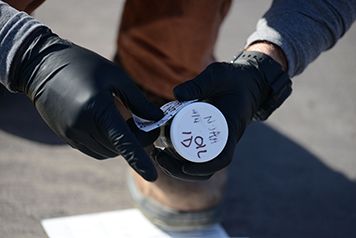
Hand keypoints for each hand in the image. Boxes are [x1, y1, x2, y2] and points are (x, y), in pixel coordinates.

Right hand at [11, 27, 162, 180]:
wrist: (41, 66)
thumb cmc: (84, 65)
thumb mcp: (116, 77)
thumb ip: (138, 101)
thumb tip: (157, 118)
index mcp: (98, 108)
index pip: (123, 141)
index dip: (139, 160)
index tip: (152, 176)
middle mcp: (83, 125)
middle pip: (118, 147)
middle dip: (135, 141)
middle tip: (141, 122)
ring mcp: (72, 133)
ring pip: (106, 152)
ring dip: (120, 144)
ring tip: (123, 121)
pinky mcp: (66, 136)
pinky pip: (93, 150)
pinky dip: (107, 145)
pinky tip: (107, 127)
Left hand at [154, 51, 290, 179]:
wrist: (246, 83)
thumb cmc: (234, 79)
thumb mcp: (217, 75)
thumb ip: (200, 83)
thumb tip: (176, 94)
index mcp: (231, 128)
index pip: (223, 157)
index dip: (204, 167)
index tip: (184, 167)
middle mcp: (224, 140)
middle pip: (206, 169)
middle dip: (181, 169)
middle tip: (159, 156)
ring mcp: (216, 142)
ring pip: (199, 166)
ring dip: (178, 167)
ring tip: (157, 155)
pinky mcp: (208, 138)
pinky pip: (195, 155)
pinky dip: (179, 157)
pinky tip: (162, 146)